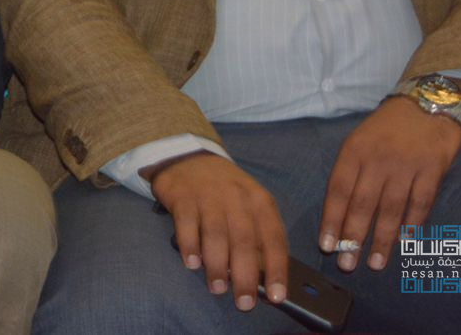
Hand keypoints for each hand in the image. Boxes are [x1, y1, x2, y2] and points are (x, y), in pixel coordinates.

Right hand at [149, 152, 287, 311]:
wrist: (188, 157)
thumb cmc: (225, 191)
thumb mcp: (249, 205)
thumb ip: (257, 236)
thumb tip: (263, 279)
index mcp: (260, 201)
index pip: (274, 238)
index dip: (277, 269)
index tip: (278, 296)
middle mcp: (237, 197)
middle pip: (245, 241)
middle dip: (246, 276)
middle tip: (244, 302)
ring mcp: (208, 196)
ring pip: (216, 235)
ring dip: (217, 266)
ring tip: (218, 288)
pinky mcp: (182, 196)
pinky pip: (186, 224)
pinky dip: (190, 246)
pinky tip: (192, 264)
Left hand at [318, 96, 460, 272]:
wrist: (427, 103)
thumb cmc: (387, 127)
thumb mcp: (359, 140)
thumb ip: (350, 172)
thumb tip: (337, 213)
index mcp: (354, 151)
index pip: (338, 190)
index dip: (332, 219)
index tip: (326, 245)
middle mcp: (378, 159)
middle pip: (362, 204)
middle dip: (353, 237)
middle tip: (347, 264)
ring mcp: (406, 165)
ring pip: (391, 208)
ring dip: (382, 239)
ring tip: (375, 263)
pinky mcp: (433, 170)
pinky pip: (420, 203)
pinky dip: (412, 224)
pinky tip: (405, 242)